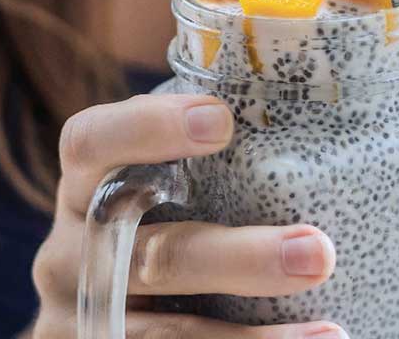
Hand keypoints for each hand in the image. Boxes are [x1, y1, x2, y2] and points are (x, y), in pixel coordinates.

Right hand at [29, 93, 342, 338]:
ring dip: (250, 338)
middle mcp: (67, 253)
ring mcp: (77, 320)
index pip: (91, 141)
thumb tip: (296, 85)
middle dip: (236, 257)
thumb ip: (193, 159)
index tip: (222, 120)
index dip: (148, 127)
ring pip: (164, 334)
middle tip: (317, 250)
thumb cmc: (144, 228)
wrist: (89, 318)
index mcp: (81, 186)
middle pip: (147, 253)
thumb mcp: (145, 190)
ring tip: (330, 334)